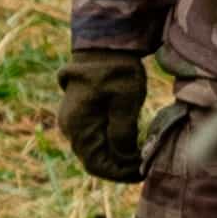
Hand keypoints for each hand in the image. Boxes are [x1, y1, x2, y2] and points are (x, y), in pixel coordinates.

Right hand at [55, 49, 158, 186]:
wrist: (103, 44)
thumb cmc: (116, 70)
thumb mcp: (126, 101)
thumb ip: (122, 132)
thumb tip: (123, 157)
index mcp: (78, 126)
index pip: (96, 165)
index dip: (120, 173)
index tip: (143, 171)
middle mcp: (70, 127)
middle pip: (94, 161)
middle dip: (120, 167)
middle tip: (145, 164)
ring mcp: (73, 121)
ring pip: (95, 151)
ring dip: (116, 157)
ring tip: (140, 154)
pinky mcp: (80, 114)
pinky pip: (94, 139)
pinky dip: (111, 145)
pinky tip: (130, 141)